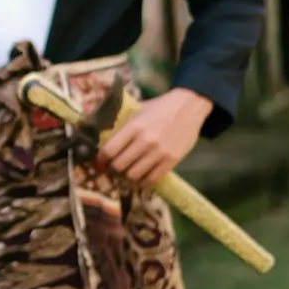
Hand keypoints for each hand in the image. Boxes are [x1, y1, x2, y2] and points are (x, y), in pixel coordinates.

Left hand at [96, 87, 211, 187]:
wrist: (189, 107)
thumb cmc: (159, 107)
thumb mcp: (137, 111)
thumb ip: (122, 126)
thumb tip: (103, 141)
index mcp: (134, 126)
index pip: (109, 150)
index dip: (100, 159)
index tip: (99, 161)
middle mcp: (145, 141)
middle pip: (119, 165)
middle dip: (112, 168)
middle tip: (112, 167)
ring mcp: (159, 152)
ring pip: (133, 175)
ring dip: (126, 176)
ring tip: (126, 172)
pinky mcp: (171, 161)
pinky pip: (151, 179)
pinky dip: (142, 181)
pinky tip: (140, 176)